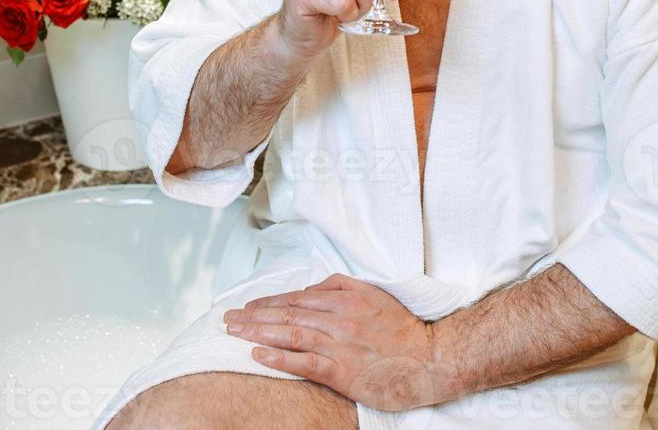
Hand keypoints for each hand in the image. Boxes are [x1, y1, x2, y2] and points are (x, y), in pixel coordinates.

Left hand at [223, 274, 458, 411]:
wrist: (429, 358)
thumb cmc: (401, 328)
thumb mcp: (372, 294)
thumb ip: (340, 286)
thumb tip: (310, 287)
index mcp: (344, 298)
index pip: (296, 297)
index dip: (268, 301)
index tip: (246, 306)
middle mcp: (339, 318)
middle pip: (287, 314)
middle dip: (254, 316)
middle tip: (227, 319)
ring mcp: (340, 344)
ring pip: (291, 334)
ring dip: (258, 333)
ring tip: (234, 333)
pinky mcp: (343, 371)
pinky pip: (305, 363)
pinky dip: (279, 358)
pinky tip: (258, 355)